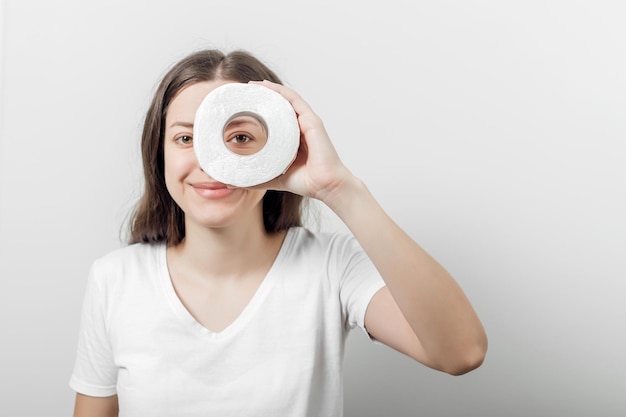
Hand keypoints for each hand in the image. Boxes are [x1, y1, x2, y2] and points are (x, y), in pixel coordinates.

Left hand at [245, 80, 353, 202]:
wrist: (326, 186)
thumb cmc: (306, 182)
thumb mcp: (274, 178)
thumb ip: (256, 178)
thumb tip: (232, 182)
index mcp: (292, 137)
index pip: (275, 117)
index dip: (260, 109)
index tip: (242, 106)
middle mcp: (300, 126)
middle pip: (279, 105)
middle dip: (262, 96)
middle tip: (243, 92)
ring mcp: (307, 122)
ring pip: (286, 99)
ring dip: (269, 89)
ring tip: (252, 86)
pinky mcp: (312, 121)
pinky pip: (295, 100)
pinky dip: (280, 92)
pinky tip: (266, 87)